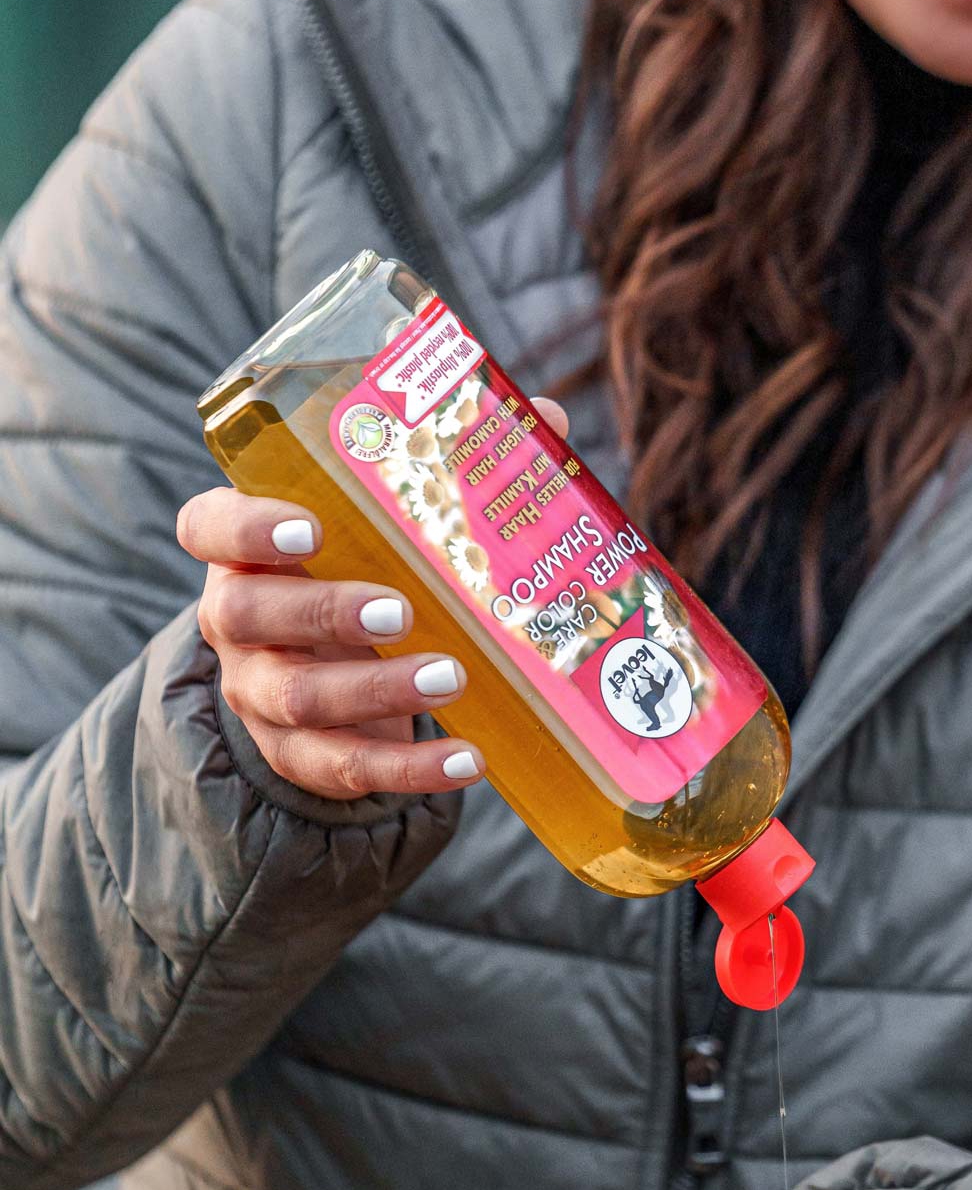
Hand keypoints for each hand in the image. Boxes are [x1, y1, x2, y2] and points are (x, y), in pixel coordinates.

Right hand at [178, 397, 567, 801]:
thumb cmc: (369, 565)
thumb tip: (546, 418)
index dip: (247, 527)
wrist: (343, 667)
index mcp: (244, 544)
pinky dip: (409, 771)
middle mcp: (235, 617)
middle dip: (325, 611)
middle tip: (401, 609)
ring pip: (297, 698)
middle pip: (247, 614)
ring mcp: (259, 691)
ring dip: (376, 691)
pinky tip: (469, 761)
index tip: (310, 527)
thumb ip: (453, 465)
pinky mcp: (299, 754)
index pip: (207, 524)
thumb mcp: (390, 520)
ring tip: (451, 678)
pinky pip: (343, 768)